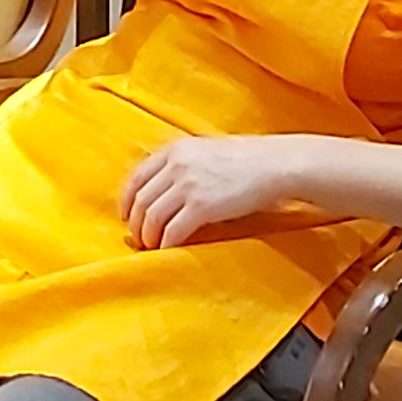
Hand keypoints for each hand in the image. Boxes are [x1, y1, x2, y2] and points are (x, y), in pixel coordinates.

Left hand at [123, 134, 305, 248]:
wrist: (274, 165)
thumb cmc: (246, 160)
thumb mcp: (205, 151)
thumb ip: (181, 164)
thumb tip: (163, 190)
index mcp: (174, 150)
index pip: (136, 177)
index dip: (127, 200)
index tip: (126, 215)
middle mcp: (176, 165)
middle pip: (140, 200)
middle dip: (135, 223)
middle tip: (138, 238)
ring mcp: (187, 185)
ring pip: (151, 217)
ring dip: (148, 237)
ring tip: (152, 247)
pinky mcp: (202, 206)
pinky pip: (172, 231)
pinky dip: (166, 244)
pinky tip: (168, 251)